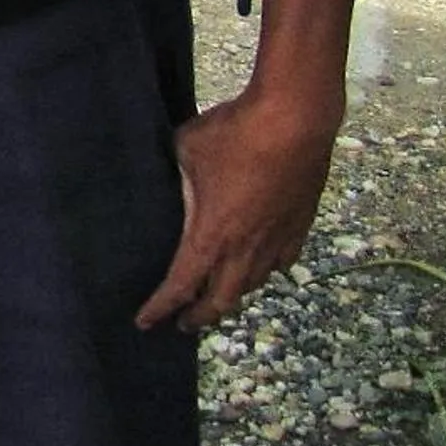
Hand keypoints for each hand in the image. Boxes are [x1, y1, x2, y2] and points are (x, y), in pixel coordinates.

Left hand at [135, 85, 339, 332]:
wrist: (294, 121)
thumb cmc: (234, 132)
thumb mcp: (187, 148)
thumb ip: (178, 174)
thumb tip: (176, 179)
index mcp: (212, 234)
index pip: (181, 283)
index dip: (161, 306)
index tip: (145, 322)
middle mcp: (246, 249)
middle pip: (221, 300)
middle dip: (199, 317)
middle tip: (183, 323)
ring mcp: (277, 241)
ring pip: (253, 284)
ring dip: (232, 295)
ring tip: (217, 296)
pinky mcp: (300, 227)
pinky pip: (280, 263)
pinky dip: (264, 272)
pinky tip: (261, 268)